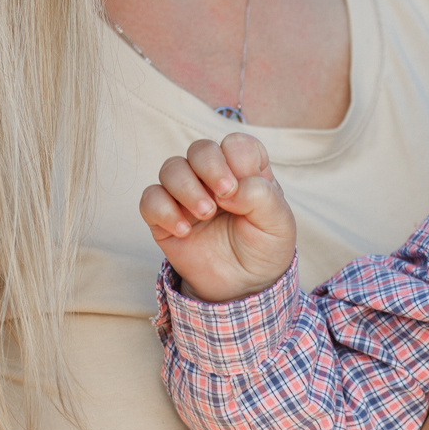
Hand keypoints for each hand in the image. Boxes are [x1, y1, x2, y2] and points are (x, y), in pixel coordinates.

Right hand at [139, 134, 294, 301]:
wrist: (243, 285)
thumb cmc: (264, 247)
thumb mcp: (278, 223)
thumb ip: (261, 197)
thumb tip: (229, 188)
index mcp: (246, 170)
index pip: (235, 144)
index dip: (236, 159)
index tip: (241, 188)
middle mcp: (213, 177)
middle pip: (200, 148)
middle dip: (209, 167)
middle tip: (223, 196)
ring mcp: (187, 195)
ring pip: (171, 168)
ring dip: (187, 188)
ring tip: (206, 214)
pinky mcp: (164, 217)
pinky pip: (150, 199)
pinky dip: (164, 210)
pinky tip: (184, 230)